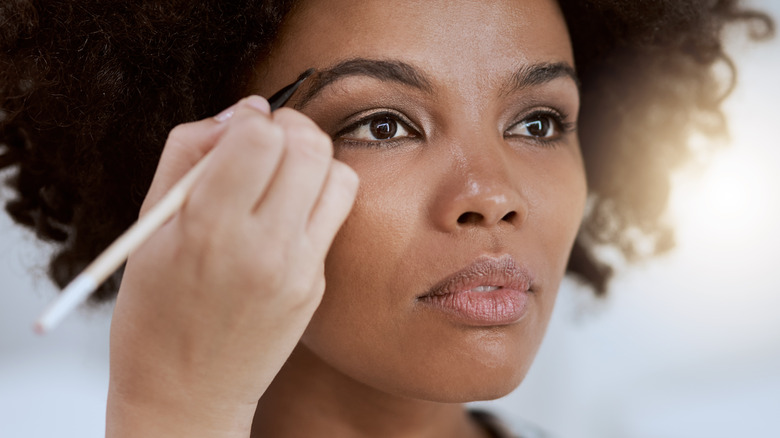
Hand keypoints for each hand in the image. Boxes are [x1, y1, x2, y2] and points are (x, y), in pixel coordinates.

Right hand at [106, 96, 357, 436]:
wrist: (187, 393)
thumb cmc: (153, 311)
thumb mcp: (148, 228)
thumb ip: (188, 156)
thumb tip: (241, 111)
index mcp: (210, 230)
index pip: (259, 136)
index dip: (248, 120)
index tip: (234, 134)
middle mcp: (264, 247)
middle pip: (308, 145)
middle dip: (287, 127)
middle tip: (264, 143)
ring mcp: (299, 268)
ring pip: (338, 174)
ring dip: (312, 159)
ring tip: (280, 175)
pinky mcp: (317, 283)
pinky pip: (337, 214)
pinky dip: (318, 196)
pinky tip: (289, 210)